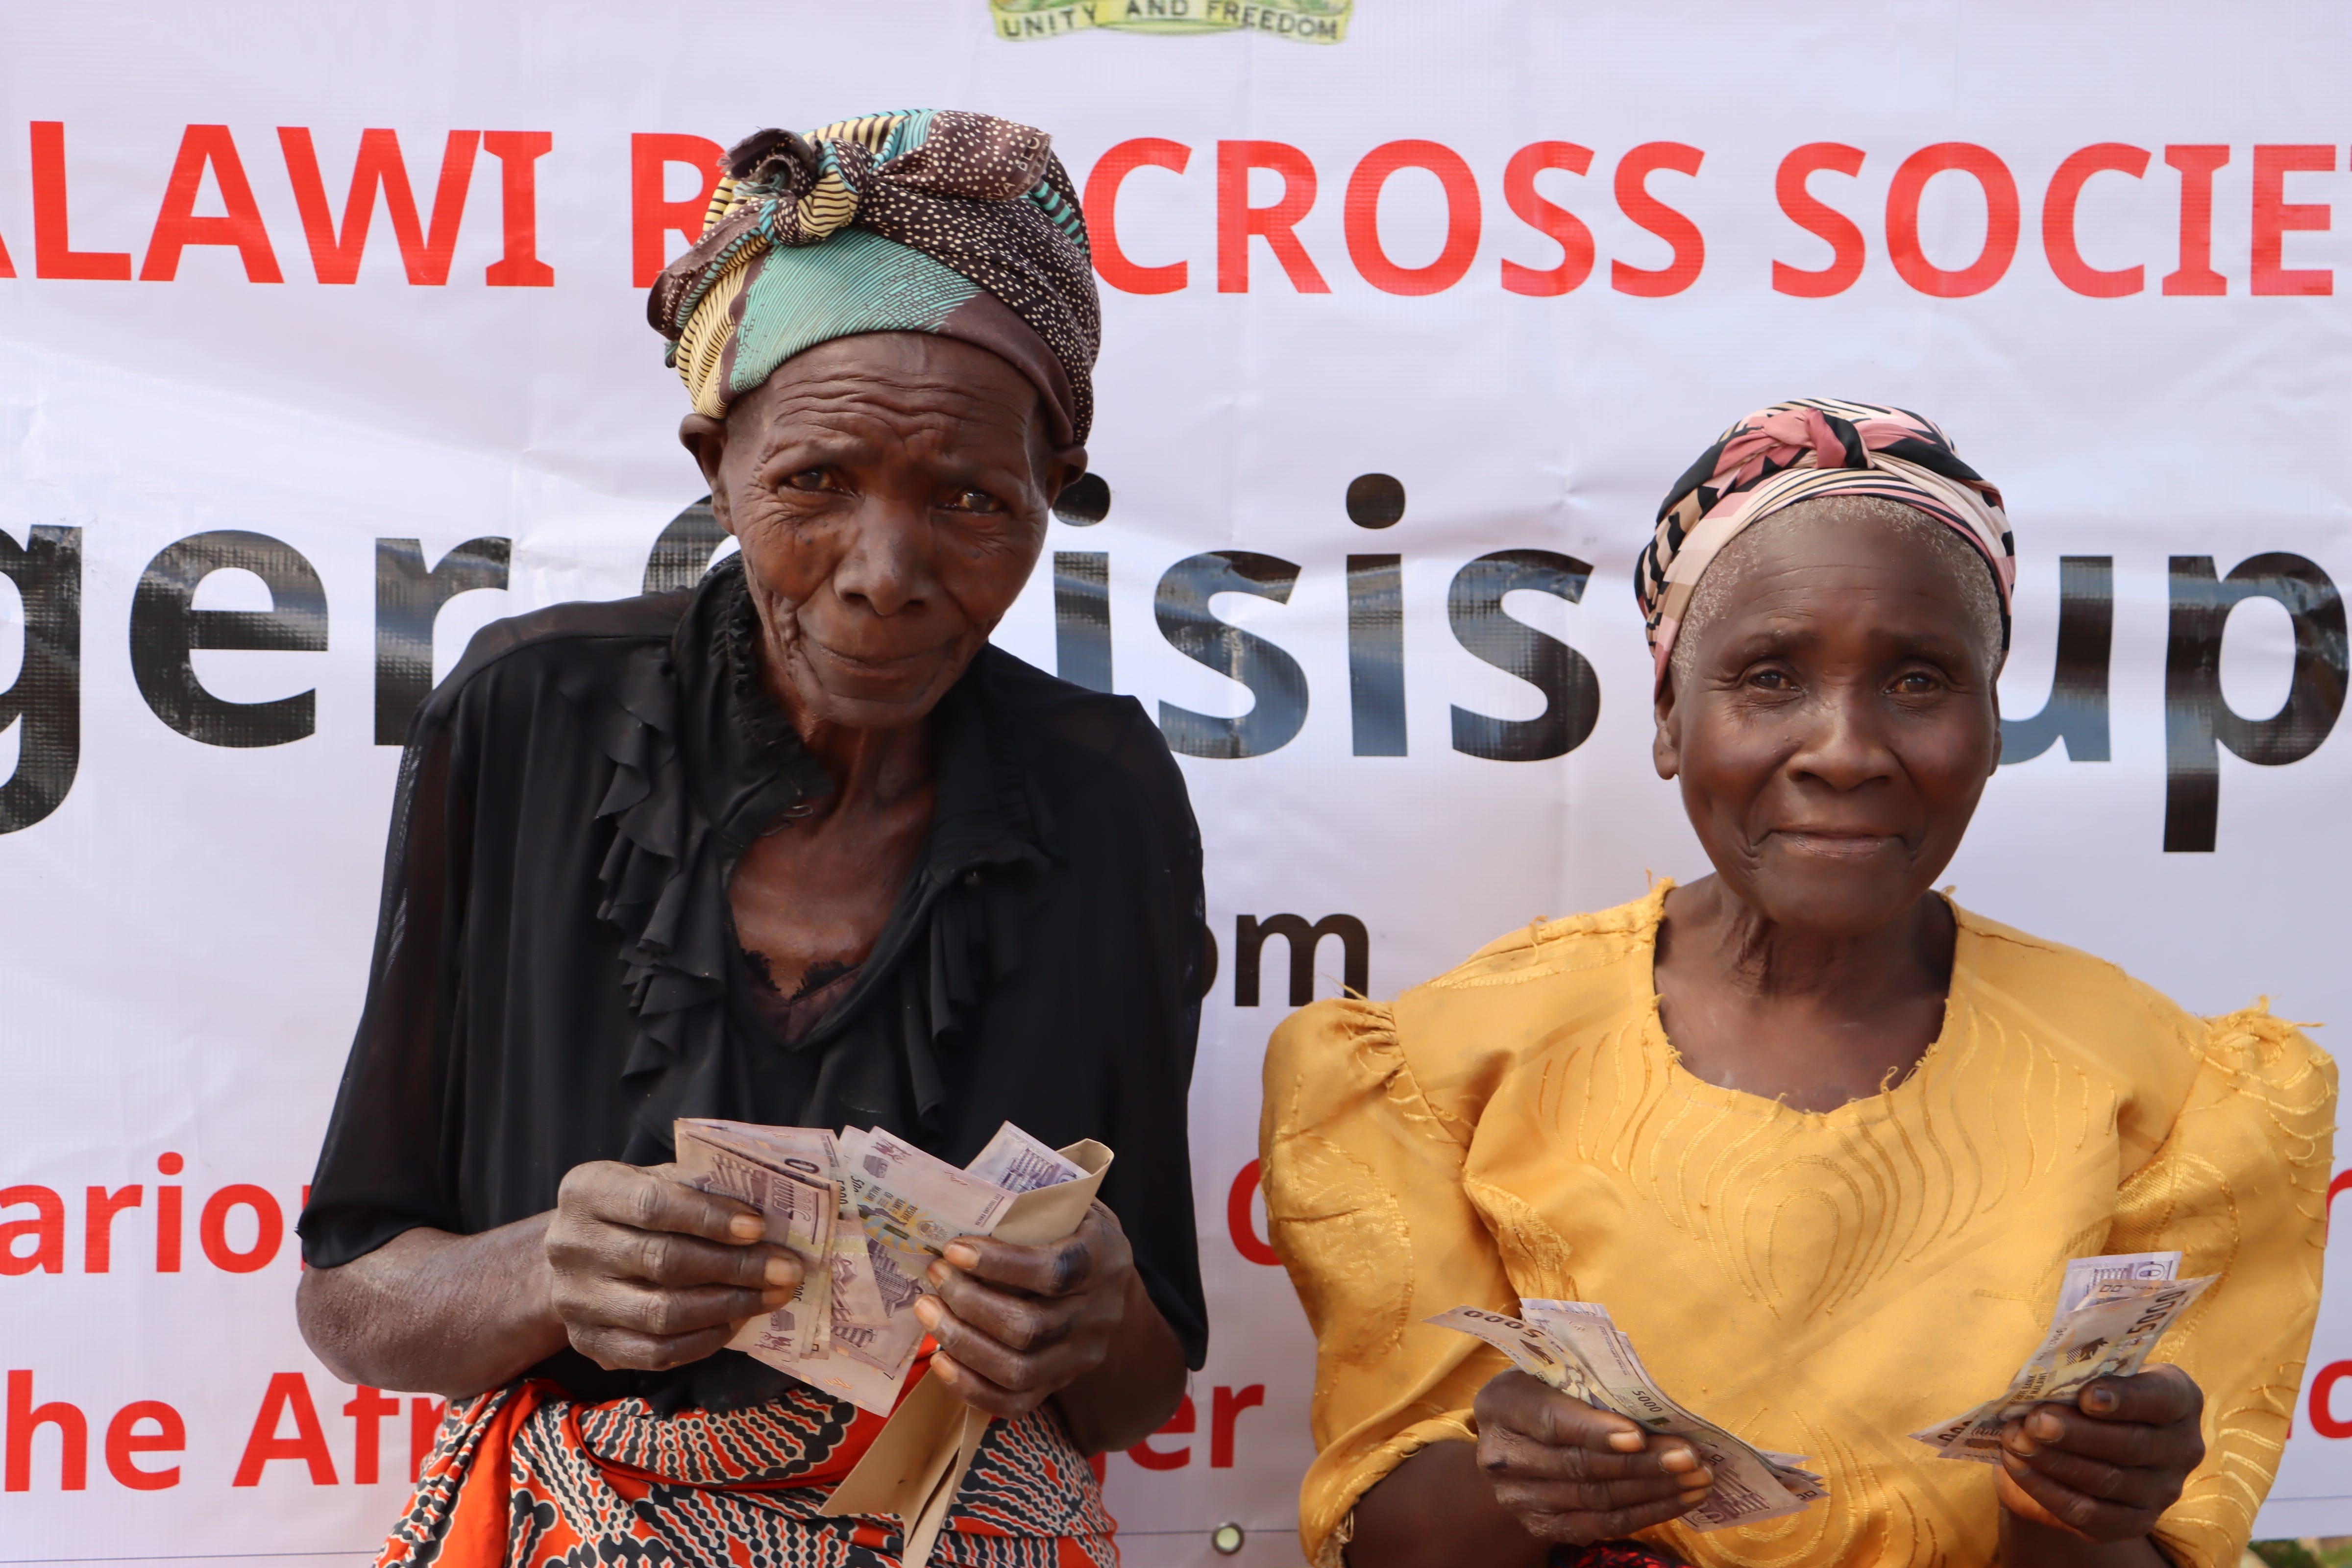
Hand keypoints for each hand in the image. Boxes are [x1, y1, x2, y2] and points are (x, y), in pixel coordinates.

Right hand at [543, 1160, 802, 1371]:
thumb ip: (696, 1186)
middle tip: (787, 1269)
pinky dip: (702, 1340)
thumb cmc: (633, 1211)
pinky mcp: (589, 1342)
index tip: (759, 1228)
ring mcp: (575, 1300)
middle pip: (663, 1261)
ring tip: (772, 1296)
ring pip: (661, 1313)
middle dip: (736, 1267)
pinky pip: (654, 1352)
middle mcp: (571, 1245)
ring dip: (728, 1306)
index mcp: (588, 1191)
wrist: (574, 1257)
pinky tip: (736, 1323)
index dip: (710, 1217)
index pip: (653, 1204)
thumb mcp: (653, 1181)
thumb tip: (768, 1203)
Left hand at [914, 1202, 1138, 1418]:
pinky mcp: (1059, 1384)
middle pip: (1030, 1327)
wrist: (1107, 1282)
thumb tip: (958, 1201)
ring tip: (927, 1310)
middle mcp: (1099, 1315)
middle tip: (934, 1275)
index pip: (1055, 1271)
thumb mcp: (1066, 1205)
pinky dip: (971, 1387)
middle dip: (970, 1303)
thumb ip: (1027, 1205)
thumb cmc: (1071, 1231)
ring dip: (962, 1342)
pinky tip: (940, 1360)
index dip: (1000, 1264)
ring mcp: (1080, 1357)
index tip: (953, 1249)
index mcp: (1104, 1260)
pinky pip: (1015, 1404)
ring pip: (1019, 1369)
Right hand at [1471, 1370, 1712, 1545]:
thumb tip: (1655, 1405)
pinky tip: (1680, 1500)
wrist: (1515, 1443)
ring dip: (1654, 1491)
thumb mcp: (1555, 1373)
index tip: (1639, 1436)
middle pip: (1579, 1466)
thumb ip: (1590, 1384)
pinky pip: (1602, 1525)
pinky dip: (1647, 1514)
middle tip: (1690, 1457)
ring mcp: (1519, 1498)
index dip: (1594, 1430)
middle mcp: (1501, 1456)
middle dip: (1642, 1463)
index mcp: (1500, 1404)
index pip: (1549, 1420)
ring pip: (1597, 1499)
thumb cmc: (1547, 1393)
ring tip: (1697, 1479)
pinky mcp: (1542, 1526)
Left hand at [1997, 1365, 2205, 1542]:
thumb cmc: (2080, 1395)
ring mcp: (2162, 1490)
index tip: (2087, 1396)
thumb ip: (2071, 1377)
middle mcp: (2182, 1447)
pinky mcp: (2134, 1523)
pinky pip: (2089, 1514)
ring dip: (2054, 1460)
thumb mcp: (2082, 1376)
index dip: (2126, 1398)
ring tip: (2015, 1440)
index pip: (2163, 1397)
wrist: (2070, 1445)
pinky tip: (2017, 1466)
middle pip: (2132, 1444)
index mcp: (2178, 1398)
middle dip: (2077, 1433)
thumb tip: (2035, 1387)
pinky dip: (2047, 1490)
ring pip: (2108, 1480)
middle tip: (2035, 1421)